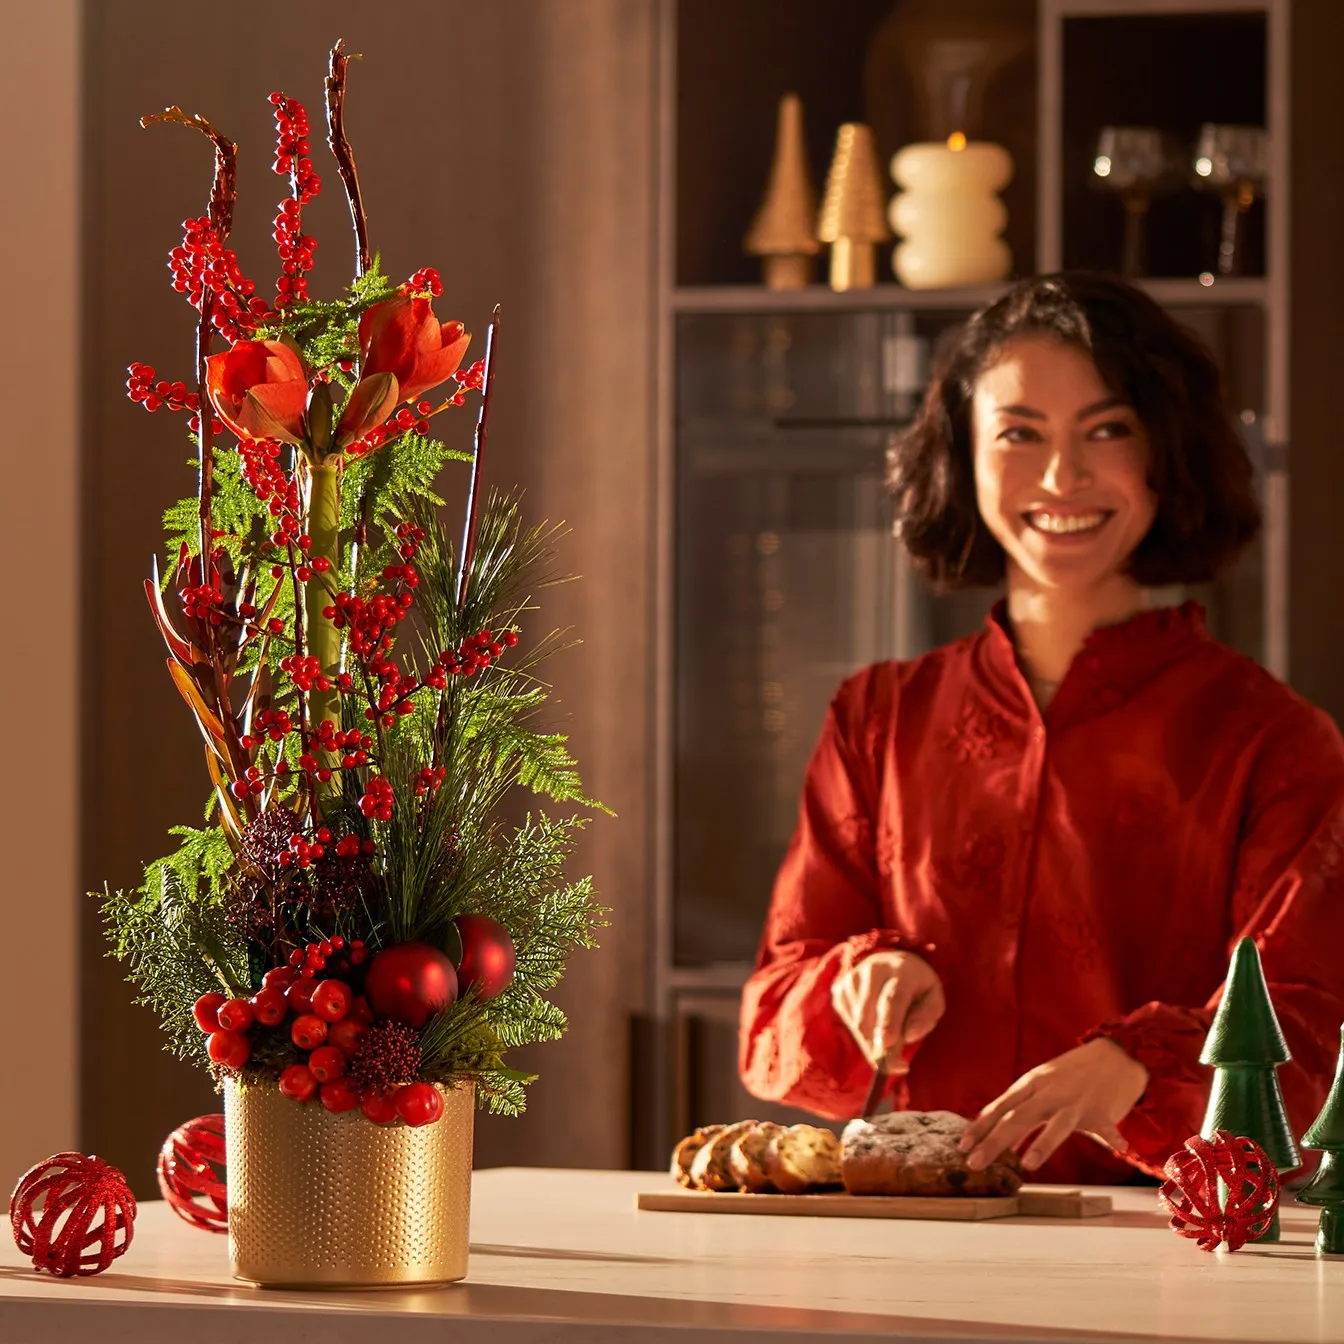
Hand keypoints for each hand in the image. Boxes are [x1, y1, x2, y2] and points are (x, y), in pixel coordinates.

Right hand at [830, 950, 944, 1071]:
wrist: (892, 964)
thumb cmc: (917, 988)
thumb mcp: (933, 1000)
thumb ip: (925, 1018)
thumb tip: (908, 1036)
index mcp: (902, 970)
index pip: (893, 998)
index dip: (889, 1022)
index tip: (888, 1044)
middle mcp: (873, 969)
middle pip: (870, 1013)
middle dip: (878, 1042)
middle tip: (893, 1064)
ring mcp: (853, 978)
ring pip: (857, 1022)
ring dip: (872, 1040)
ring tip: (888, 1035)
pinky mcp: (840, 988)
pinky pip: (849, 1022)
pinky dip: (862, 1034)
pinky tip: (874, 1024)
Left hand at [958, 1038, 1148, 1172]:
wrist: (1114, 1055)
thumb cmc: (1070, 1074)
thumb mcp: (1041, 1086)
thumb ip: (1022, 1112)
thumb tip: (1000, 1141)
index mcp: (1031, 1084)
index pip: (1000, 1107)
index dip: (980, 1127)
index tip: (962, 1146)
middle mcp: (1049, 1092)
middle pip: (1017, 1118)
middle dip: (994, 1142)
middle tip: (974, 1163)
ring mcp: (1075, 1102)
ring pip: (1056, 1126)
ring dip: (1042, 1145)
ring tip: (1028, 1163)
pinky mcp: (1102, 1111)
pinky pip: (1107, 1128)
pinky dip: (1113, 1138)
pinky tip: (1119, 1148)